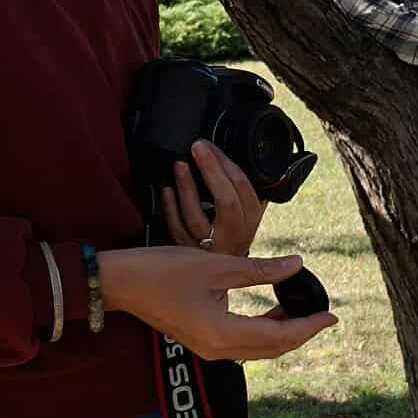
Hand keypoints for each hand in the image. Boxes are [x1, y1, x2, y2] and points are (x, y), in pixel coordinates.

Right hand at [98, 247, 336, 361]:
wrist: (121, 283)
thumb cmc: (163, 271)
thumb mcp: (216, 265)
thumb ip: (259, 270)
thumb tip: (297, 265)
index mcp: (223, 334)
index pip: (279, 337)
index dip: (308, 327)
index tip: (332, 316)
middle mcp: (218, 349)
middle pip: (271, 349)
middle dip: (301, 333)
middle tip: (325, 316)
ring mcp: (208, 348)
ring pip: (258, 348)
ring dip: (283, 333)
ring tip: (304, 312)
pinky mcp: (201, 340)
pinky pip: (243, 343)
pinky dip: (263, 331)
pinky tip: (272, 312)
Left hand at [160, 141, 264, 256]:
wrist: (220, 272)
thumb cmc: (232, 232)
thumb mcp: (246, 211)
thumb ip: (240, 188)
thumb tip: (225, 156)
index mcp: (251, 219)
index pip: (244, 189)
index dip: (226, 164)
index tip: (211, 146)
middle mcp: (234, 235)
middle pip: (226, 202)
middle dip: (212, 170)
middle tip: (198, 147)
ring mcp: (210, 247)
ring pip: (197, 218)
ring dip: (187, 188)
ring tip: (180, 164)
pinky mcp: (189, 254)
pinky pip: (177, 230)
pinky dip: (170, 208)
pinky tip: (166, 190)